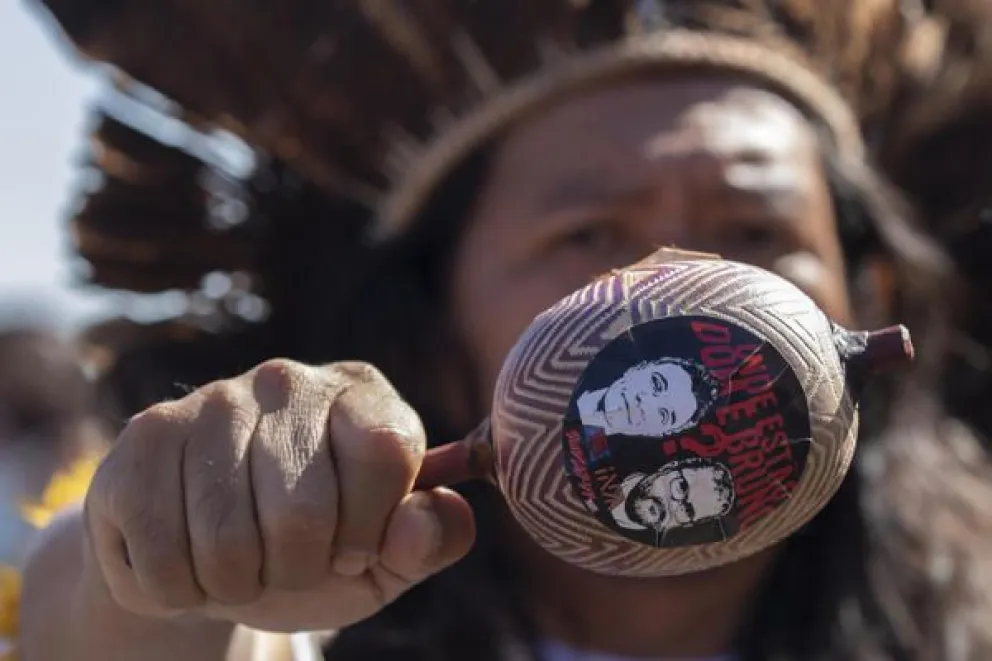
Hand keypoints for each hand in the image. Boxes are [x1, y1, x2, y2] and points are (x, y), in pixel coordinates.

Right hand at [83, 360, 474, 631]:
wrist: (208, 554)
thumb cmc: (314, 550)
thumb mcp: (385, 557)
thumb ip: (428, 540)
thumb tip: (430, 518)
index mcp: (362, 395)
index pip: (385, 452)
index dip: (369, 527)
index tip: (353, 550)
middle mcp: (288, 380)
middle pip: (302, 513)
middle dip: (296, 568)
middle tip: (286, 561)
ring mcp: (211, 401)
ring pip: (225, 541)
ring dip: (235, 583)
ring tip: (238, 561)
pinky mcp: (145, 438)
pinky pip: (161, 554)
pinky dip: (178, 588)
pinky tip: (187, 557)